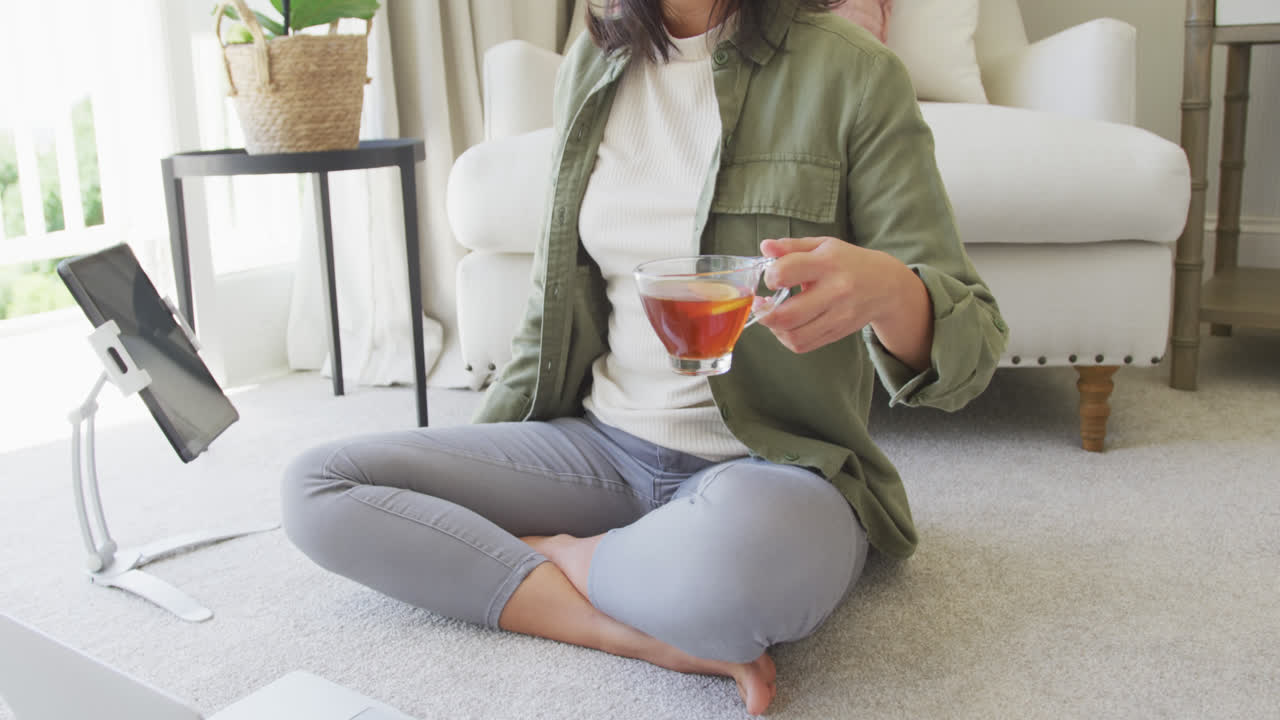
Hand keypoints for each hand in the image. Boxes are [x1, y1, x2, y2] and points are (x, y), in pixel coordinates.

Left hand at [757, 237, 932, 368]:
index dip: (770, 276)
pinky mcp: (837, 333)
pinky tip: (787, 326)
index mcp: (828, 263)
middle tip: (761, 304)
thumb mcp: (823, 246)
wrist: (886, 286)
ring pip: (793, 336)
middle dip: (764, 312)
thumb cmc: (848, 262)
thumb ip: (792, 246)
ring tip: (773, 315)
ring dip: (774, 329)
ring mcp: (838, 316)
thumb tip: (764, 246)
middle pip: (787, 315)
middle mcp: (835, 291)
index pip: (786, 272)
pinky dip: (787, 338)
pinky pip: (802, 345)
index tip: (771, 277)